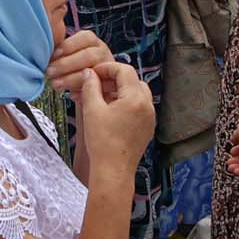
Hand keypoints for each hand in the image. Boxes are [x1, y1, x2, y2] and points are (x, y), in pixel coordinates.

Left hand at [41, 28, 116, 101]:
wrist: (90, 90)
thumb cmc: (73, 69)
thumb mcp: (68, 57)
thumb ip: (61, 53)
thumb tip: (43, 55)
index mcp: (93, 42)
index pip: (85, 37)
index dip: (68, 45)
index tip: (53, 55)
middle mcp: (103, 53)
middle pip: (88, 55)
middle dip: (66, 64)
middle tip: (49, 72)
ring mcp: (108, 70)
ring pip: (92, 72)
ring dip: (71, 79)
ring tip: (55, 84)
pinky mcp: (109, 87)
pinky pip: (97, 88)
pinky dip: (82, 92)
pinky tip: (71, 95)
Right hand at [69, 58, 155, 191]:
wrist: (113, 170)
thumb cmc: (102, 141)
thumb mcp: (92, 109)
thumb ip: (90, 86)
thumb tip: (89, 73)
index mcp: (135, 98)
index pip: (124, 70)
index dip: (107, 68)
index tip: (93, 73)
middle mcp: (147, 106)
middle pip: (133, 80)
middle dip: (114, 78)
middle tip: (96, 83)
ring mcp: (150, 117)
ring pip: (137, 93)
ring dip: (121, 90)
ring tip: (102, 97)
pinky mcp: (148, 127)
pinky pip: (140, 107)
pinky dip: (127, 103)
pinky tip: (111, 111)